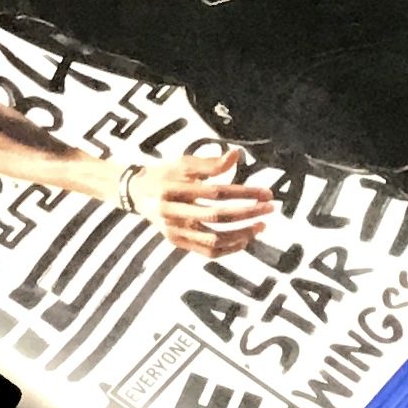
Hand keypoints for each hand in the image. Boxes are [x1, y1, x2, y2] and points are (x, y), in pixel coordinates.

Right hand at [128, 148, 271, 257]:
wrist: (137, 193)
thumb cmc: (164, 174)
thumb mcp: (183, 163)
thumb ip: (210, 162)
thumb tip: (236, 155)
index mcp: (175, 189)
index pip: (216, 192)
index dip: (244, 193)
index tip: (266, 192)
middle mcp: (173, 212)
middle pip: (217, 217)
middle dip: (248, 213)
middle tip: (270, 208)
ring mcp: (174, 231)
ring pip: (213, 239)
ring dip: (241, 234)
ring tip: (261, 226)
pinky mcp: (176, 242)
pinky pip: (206, 252)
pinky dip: (228, 249)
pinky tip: (244, 240)